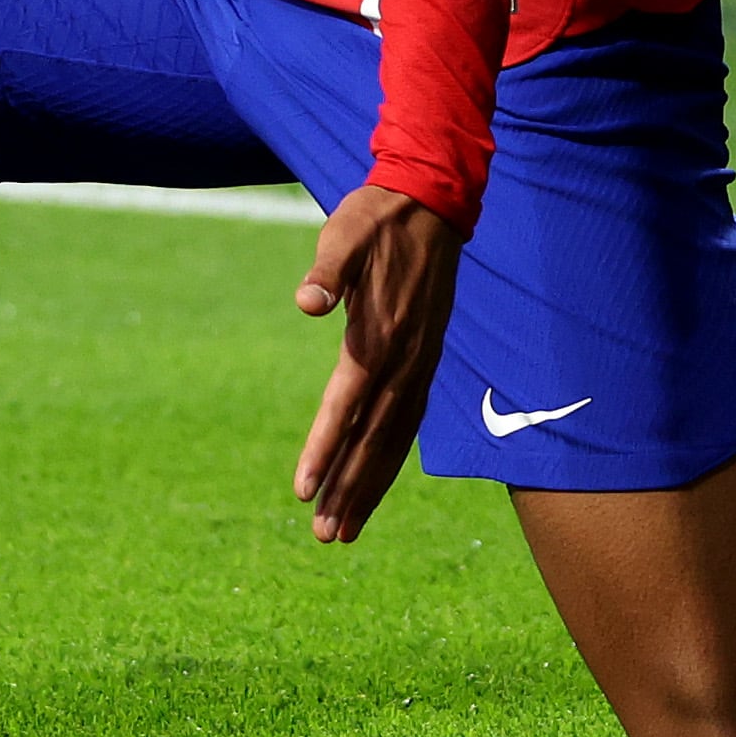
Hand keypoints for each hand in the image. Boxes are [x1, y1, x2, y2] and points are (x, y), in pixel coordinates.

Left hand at [293, 181, 465, 543]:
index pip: (347, 406)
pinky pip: (408, 422)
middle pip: (375, 439)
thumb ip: (328, 269)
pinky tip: (375, 480)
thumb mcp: (346, 231)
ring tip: (345, 529)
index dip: (326, 450)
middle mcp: (405, 360)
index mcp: (380, 336)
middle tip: (325, 536)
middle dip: (350, 488)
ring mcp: (420, 363)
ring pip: (395, 439)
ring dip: (370, 485)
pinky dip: (391, 457)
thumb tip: (306, 302)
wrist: (431, 201)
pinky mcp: (424, 360)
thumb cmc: (377, 216)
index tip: (304, 491)